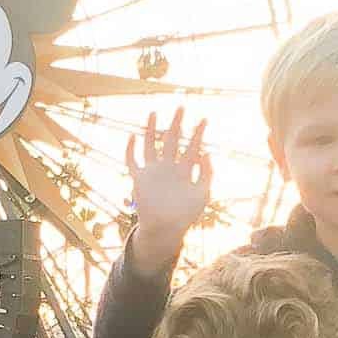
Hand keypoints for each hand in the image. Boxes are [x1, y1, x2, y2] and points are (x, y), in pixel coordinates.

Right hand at [126, 110, 211, 273]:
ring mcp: (153, 171)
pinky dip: (130, 150)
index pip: (193, 147)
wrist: (165, 229)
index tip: (205, 120)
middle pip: (172, 141)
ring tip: (153, 113)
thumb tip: (206, 153)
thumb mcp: (203, 194)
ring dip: (152, 130)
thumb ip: (207, 174)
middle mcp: (169, 168)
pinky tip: (132, 137)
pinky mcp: (139, 178)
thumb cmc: (185, 214)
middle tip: (181, 107)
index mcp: (185, 171)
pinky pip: (132, 161)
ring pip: (151, 145)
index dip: (199, 134)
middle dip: (177, 124)